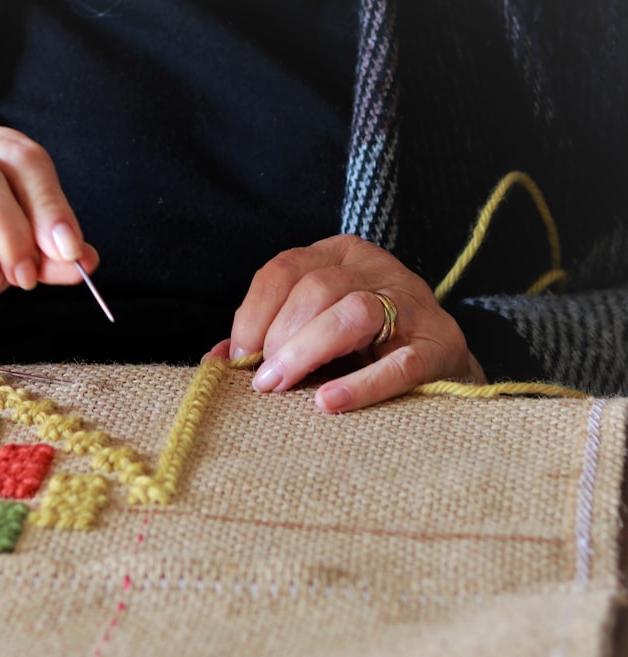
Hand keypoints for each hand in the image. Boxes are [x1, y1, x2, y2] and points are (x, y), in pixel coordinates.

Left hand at [207, 234, 485, 411]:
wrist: (441, 367)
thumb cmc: (361, 348)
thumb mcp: (312, 329)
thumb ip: (267, 338)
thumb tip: (216, 360)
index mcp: (340, 254)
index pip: (283, 269)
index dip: (253, 314)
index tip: (238, 357)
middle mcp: (377, 268)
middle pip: (314, 289)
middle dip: (278, 338)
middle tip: (264, 382)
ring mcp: (412, 303)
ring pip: (351, 312)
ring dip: (306, 351)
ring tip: (282, 387)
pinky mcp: (439, 345)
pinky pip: (397, 363)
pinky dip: (360, 385)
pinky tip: (328, 402)